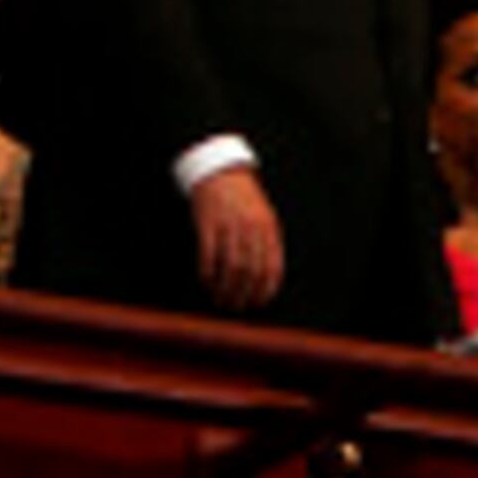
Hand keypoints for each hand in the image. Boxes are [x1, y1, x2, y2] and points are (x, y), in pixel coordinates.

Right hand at [190, 167, 285, 311]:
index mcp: (269, 228)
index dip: (265, 290)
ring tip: (220, 299)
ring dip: (225, 288)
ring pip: (230, 267)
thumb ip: (269, 243)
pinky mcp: (208, 224)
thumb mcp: (265, 217)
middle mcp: (251, 229)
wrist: (221, 172)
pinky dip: (207, 273)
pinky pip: (208, 255)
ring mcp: (229, 226)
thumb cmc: (244, 199)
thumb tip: (269, 278)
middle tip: (236, 306)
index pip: (271, 267)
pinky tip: (206, 281)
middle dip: (243, 294)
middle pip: (250, 272)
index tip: (258, 304)